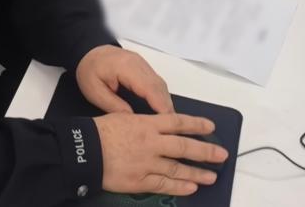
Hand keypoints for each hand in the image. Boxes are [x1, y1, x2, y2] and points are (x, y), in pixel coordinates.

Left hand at [76, 45, 172, 114]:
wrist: (88, 51)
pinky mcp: (143, 67)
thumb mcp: (95, 91)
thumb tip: (132, 120)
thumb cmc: (89, 69)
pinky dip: (161, 95)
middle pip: (159, 86)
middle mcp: (138, 63)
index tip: (168, 120)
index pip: (149, 87)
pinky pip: (156, 82)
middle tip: (171, 125)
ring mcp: (142, 63)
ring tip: (169, 120)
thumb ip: (113, 106)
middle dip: (167, 106)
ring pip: (160, 84)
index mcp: (125, 67)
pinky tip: (161, 108)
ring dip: (165, 101)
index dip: (160, 104)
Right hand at [95, 113, 226, 195]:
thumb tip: (157, 126)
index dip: (196, 124)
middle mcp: (151, 142)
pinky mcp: (140, 181)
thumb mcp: (121, 117)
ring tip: (212, 176)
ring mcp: (147, 163)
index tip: (210, 127)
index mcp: (146, 123)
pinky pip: (164, 185)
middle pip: (184, 146)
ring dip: (197, 173)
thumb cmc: (98, 132)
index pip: (178, 122)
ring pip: (178, 168)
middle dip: (206, 151)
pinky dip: (179, 187)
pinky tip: (192, 187)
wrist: (82, 151)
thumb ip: (142, 123)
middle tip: (221, 155)